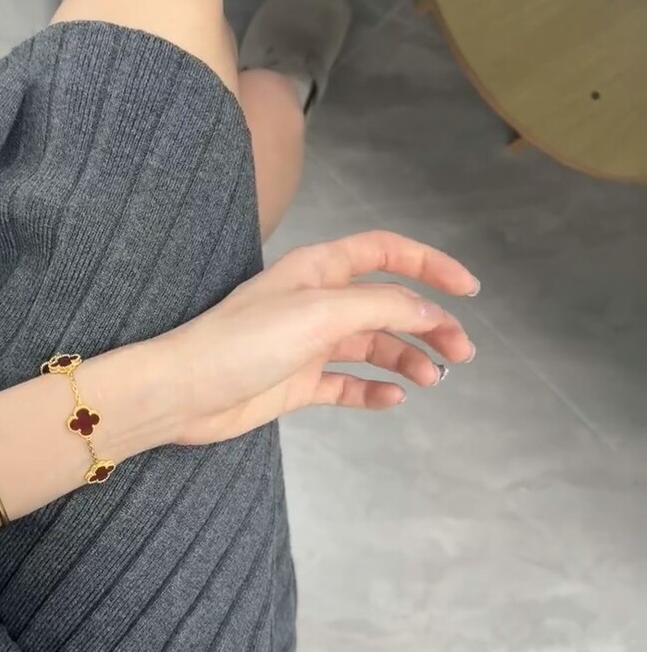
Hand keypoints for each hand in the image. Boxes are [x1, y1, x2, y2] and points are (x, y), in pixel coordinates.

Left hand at [158, 230, 478, 445]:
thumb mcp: (320, 313)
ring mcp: (306, 344)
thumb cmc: (240, 342)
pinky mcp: (296, 383)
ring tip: (431, 379)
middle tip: (461, 352)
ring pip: (372, 346)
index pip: (385, 253)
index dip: (429, 265)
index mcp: (318, 270)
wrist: (184, 392)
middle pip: (387, 305)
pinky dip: (373, 391)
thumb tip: (428, 311)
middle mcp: (315, 302)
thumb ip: (380, 307)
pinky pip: (346, 384)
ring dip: (406, 360)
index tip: (467, 290)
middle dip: (428, 325)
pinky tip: (393, 398)